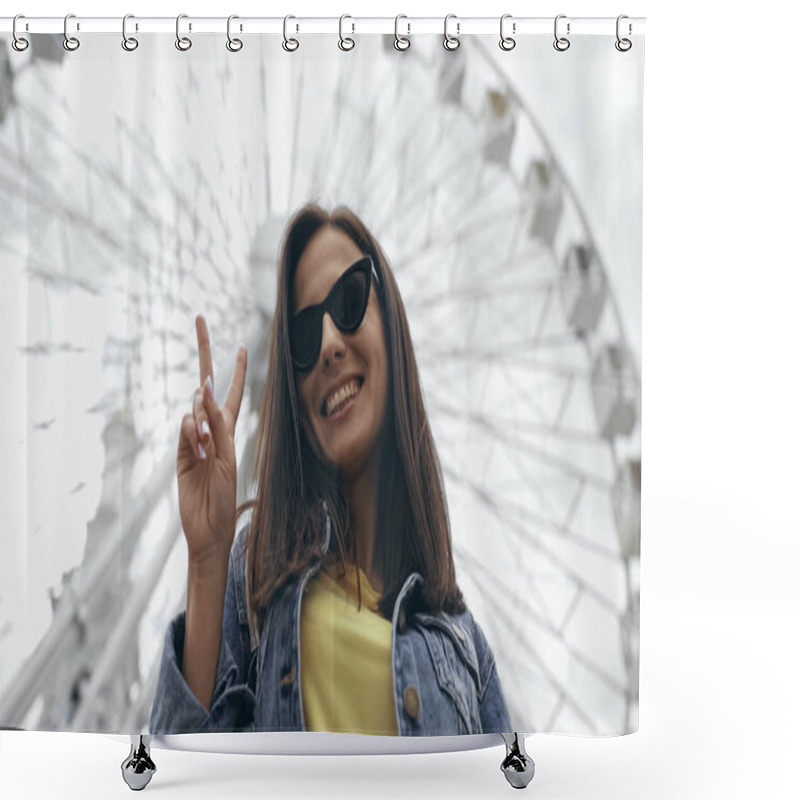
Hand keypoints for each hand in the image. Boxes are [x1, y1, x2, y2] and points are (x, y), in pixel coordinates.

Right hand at [176, 314, 246, 568]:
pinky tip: (196, 448)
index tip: (240, 346)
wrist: (207, 528)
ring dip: (202, 424)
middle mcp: (213, 429)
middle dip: (205, 352)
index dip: (237, 370)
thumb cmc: (225, 498)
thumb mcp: (227, 458)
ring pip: (194, 410)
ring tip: (207, 450)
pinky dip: (191, 433)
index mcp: (230, 431)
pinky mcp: (180, 451)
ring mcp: (194, 438)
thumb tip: (203, 395)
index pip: (233, 393)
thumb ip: (216, 427)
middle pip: (206, 387)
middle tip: (199, 319)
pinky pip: (184, 429)